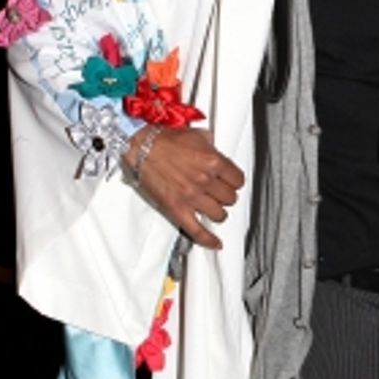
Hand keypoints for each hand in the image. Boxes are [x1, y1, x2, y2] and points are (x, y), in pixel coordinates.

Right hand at [125, 126, 244, 249]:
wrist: (140, 148)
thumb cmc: (163, 140)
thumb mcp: (194, 134)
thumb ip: (210, 144)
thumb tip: (215, 148)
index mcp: (213, 161)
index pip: (238, 180)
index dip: (234, 181)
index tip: (230, 182)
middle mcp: (205, 180)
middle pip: (230, 198)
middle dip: (225, 195)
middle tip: (219, 193)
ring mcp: (192, 196)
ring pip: (219, 215)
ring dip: (217, 212)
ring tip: (212, 207)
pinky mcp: (178, 209)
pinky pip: (197, 230)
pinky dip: (208, 240)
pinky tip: (215, 243)